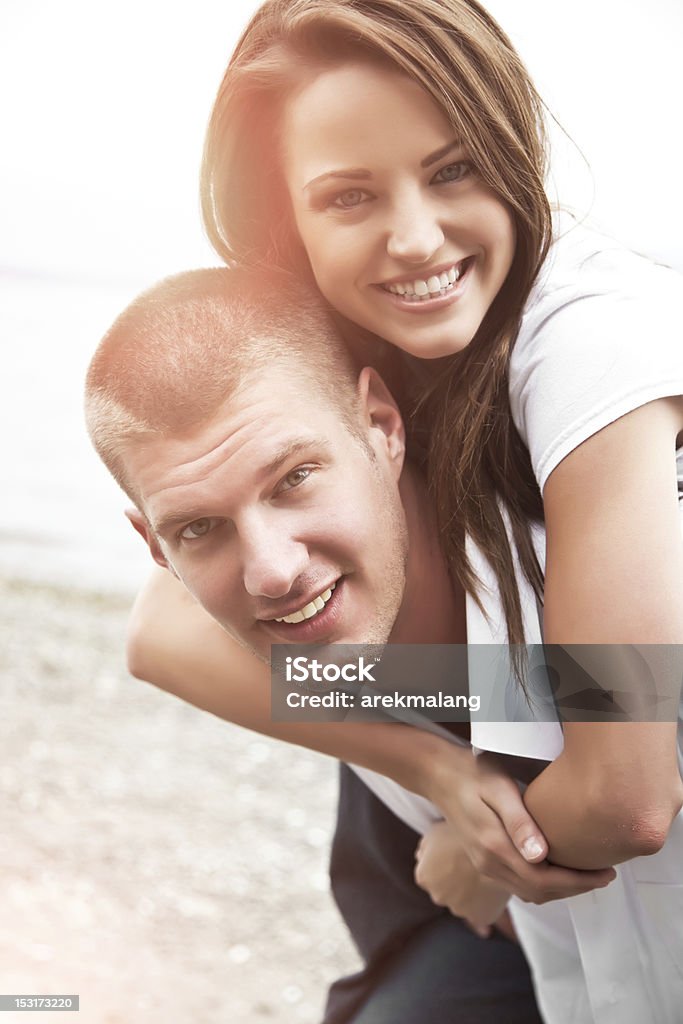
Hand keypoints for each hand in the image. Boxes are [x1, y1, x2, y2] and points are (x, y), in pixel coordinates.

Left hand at [414, 821, 509, 928]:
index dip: (442, 865)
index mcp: (424, 876)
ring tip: (483, 873)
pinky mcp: (481, 917)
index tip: (454, 857)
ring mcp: (459, 909)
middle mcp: (437, 896)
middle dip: (455, 881)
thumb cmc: (463, 837)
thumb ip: (424, 848)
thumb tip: (422, 857)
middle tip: (470, 865)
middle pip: (445, 890)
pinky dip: (487, 903)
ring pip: (464, 901)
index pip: (429, 875)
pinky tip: (492, 887)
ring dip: (470, 892)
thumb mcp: (435, 831)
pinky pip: (482, 911)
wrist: (494, 850)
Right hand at [423, 749, 615, 901]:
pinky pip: (518, 884)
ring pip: (529, 892)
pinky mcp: (484, 861)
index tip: (606, 873)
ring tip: (587, 874)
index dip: (579, 882)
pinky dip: (543, 884)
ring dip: (561, 889)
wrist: (440, 775)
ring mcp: (484, 865)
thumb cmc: (473, 773)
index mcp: (494, 847)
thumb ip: (519, 822)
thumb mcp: (499, 789)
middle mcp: (489, 863)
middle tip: (605, 875)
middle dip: (576, 889)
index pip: (545, 880)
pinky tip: (558, 869)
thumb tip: (540, 856)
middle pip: (540, 892)